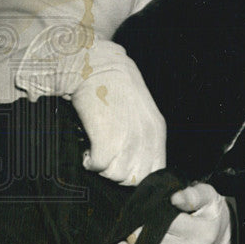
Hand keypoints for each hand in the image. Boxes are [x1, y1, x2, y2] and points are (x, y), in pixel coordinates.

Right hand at [72, 63, 165, 186]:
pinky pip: (98, 166)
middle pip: (134, 178)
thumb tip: (134, 165)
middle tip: (106, 156)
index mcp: (156, 131)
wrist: (97, 66)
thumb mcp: (141, 112)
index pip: (155, 171)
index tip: (122, 163)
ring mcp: (127, 138)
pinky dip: (89, 162)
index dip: (137, 173)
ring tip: (96, 149)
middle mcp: (145, 137)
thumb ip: (143, 137)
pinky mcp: (105, 137)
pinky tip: (88, 149)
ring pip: (116, 175)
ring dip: (102, 167)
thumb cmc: (115, 88)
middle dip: (117, 172)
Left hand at [113, 183, 230, 243]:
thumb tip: (175, 198)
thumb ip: (195, 195)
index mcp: (201, 230)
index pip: (171, 220)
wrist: (219, 239)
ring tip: (128, 227)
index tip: (149, 202)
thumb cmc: (211, 214)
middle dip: (139, 223)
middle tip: (135, 214)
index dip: (154, 209)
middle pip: (154, 236)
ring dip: (132, 239)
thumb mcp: (210, 198)